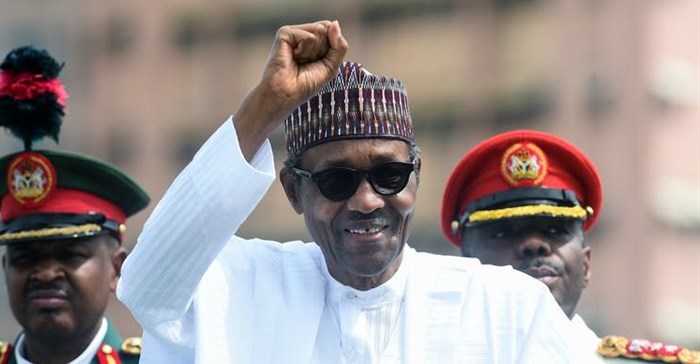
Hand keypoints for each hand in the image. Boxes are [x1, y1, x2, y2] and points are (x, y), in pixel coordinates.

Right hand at [234, 20, 347, 160]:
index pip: (333, 31)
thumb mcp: (331, 65)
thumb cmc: (306, 83)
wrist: (286, 94)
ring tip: (299, 60)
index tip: (317, 62)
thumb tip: (335, 23)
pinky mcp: (285, 33)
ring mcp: (294, 32)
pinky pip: (309, 36)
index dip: (332, 48)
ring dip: (314, 52)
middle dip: (323, 50)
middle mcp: (303, 33)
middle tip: (307, 62)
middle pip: (327, 28)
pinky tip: (292, 57)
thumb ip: (339, 45)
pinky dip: (305, 51)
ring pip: (320, 30)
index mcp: (314, 40)